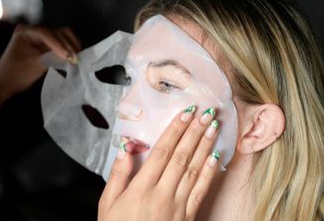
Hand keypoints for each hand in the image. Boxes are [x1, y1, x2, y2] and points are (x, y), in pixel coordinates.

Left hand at [0, 24, 80, 93]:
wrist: (5, 82)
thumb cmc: (17, 73)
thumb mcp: (35, 63)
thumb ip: (52, 57)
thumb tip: (71, 56)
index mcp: (26, 31)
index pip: (47, 34)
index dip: (60, 44)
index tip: (69, 57)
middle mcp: (34, 29)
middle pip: (57, 32)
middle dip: (68, 44)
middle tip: (77, 58)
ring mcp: (40, 36)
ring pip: (61, 36)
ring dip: (70, 46)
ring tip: (77, 57)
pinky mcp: (44, 43)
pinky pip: (59, 42)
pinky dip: (67, 48)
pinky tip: (73, 56)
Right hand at [99, 107, 220, 220]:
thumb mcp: (107, 205)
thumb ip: (117, 176)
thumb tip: (126, 149)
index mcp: (141, 189)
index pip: (161, 152)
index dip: (175, 131)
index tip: (185, 113)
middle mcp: (161, 194)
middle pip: (181, 156)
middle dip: (194, 132)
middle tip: (206, 112)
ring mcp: (177, 206)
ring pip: (193, 169)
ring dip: (205, 146)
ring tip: (213, 127)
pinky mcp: (187, 216)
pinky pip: (200, 191)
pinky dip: (209, 172)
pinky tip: (216, 157)